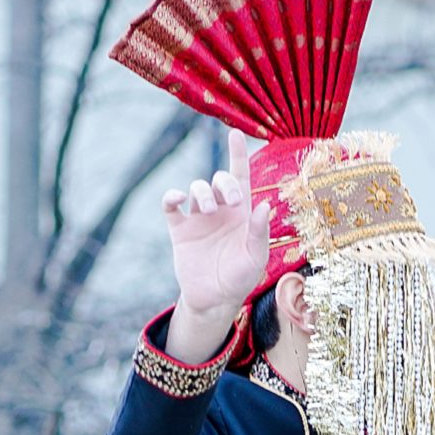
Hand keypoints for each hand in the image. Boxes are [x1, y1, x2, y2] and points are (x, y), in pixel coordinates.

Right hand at [161, 129, 270, 358]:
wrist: (214, 300)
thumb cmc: (240, 279)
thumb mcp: (256, 258)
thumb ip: (259, 232)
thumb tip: (263, 205)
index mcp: (241, 213)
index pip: (240, 177)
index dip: (238, 155)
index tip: (235, 134)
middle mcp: (220, 210)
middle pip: (218, 179)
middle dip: (223, 183)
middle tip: (229, 201)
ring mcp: (198, 218)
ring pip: (196, 188)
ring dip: (201, 193)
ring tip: (207, 211)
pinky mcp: (180, 229)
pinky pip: (171, 205)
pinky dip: (172, 196)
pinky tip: (177, 198)